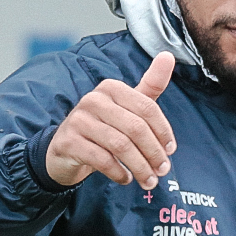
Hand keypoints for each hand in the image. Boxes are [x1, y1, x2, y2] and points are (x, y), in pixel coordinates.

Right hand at [45, 52, 176, 188]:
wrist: (65, 149)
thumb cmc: (104, 126)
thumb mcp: (128, 106)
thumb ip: (149, 85)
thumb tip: (168, 55)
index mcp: (111, 88)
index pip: (147, 108)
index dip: (163, 131)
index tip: (171, 150)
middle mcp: (93, 100)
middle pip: (135, 128)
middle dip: (153, 152)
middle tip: (162, 170)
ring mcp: (78, 120)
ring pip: (120, 145)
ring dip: (139, 167)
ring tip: (149, 180)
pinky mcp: (68, 142)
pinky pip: (101, 159)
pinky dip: (118, 172)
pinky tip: (126, 179)